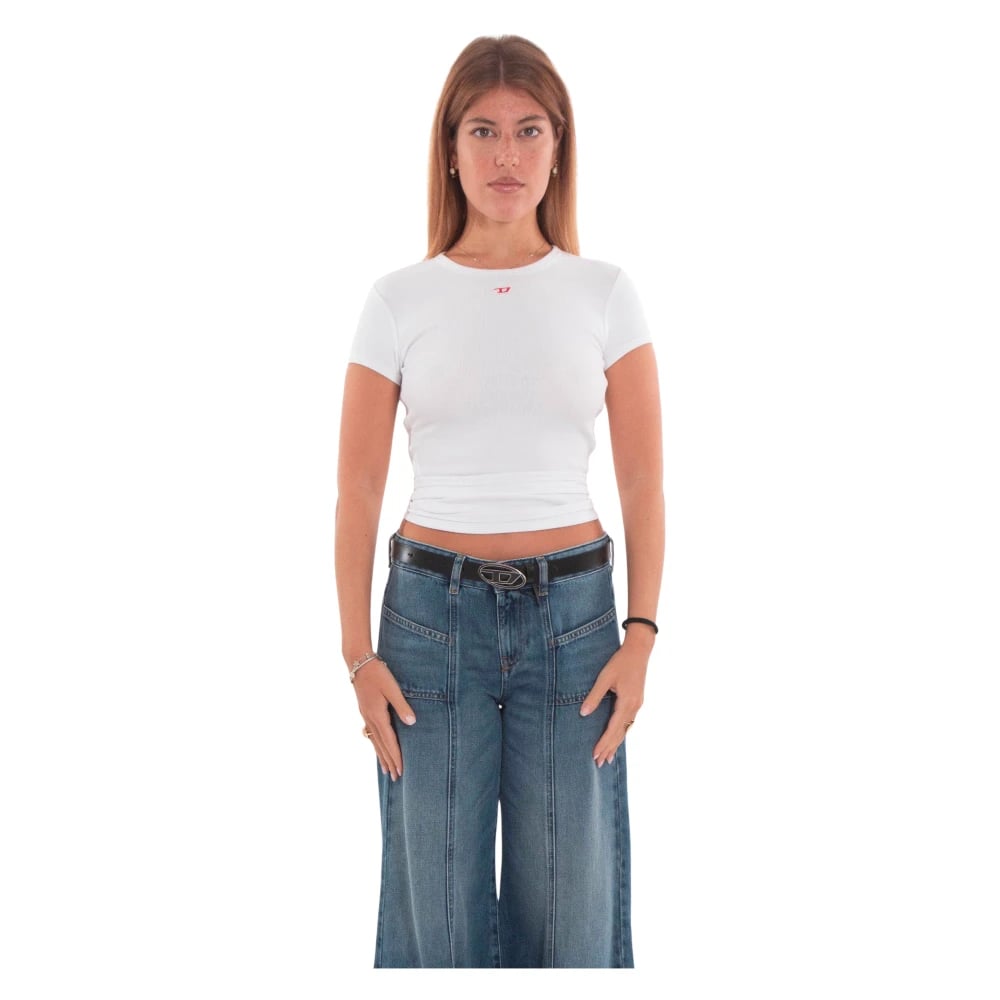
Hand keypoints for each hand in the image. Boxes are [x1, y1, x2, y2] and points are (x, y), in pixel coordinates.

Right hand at [352, 657, 415, 781]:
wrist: (358, 662)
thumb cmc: (377, 673)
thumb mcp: (392, 688)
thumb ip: (401, 705)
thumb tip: (412, 723)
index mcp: (377, 715)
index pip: (389, 741)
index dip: (396, 756)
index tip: (401, 771)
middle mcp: (370, 718)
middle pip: (381, 745)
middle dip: (389, 761)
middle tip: (395, 778)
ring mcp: (366, 715)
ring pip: (374, 741)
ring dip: (381, 755)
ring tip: (385, 770)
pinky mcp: (365, 710)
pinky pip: (370, 733)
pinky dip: (375, 744)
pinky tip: (376, 746)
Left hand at [579, 641, 648, 766]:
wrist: (639, 650)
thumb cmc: (620, 662)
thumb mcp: (604, 678)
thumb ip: (594, 696)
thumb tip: (583, 714)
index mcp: (627, 703)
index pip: (613, 728)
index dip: (604, 743)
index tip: (595, 755)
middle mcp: (634, 707)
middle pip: (620, 733)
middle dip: (610, 748)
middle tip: (600, 763)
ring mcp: (637, 705)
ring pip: (626, 729)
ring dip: (616, 743)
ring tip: (608, 757)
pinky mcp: (637, 701)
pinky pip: (629, 723)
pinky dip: (622, 733)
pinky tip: (618, 738)